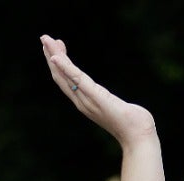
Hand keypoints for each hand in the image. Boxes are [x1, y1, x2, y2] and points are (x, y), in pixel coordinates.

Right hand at [40, 35, 156, 147]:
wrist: (138, 137)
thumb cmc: (132, 124)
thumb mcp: (117, 108)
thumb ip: (112, 103)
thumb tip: (117, 103)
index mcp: (86, 103)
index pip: (67, 81)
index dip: (60, 65)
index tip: (58, 49)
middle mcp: (82, 102)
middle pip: (60, 77)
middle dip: (51, 56)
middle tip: (45, 39)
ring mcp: (87, 100)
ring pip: (64, 75)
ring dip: (54, 56)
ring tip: (46, 40)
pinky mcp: (95, 96)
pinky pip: (76, 79)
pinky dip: (65, 67)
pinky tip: (56, 57)